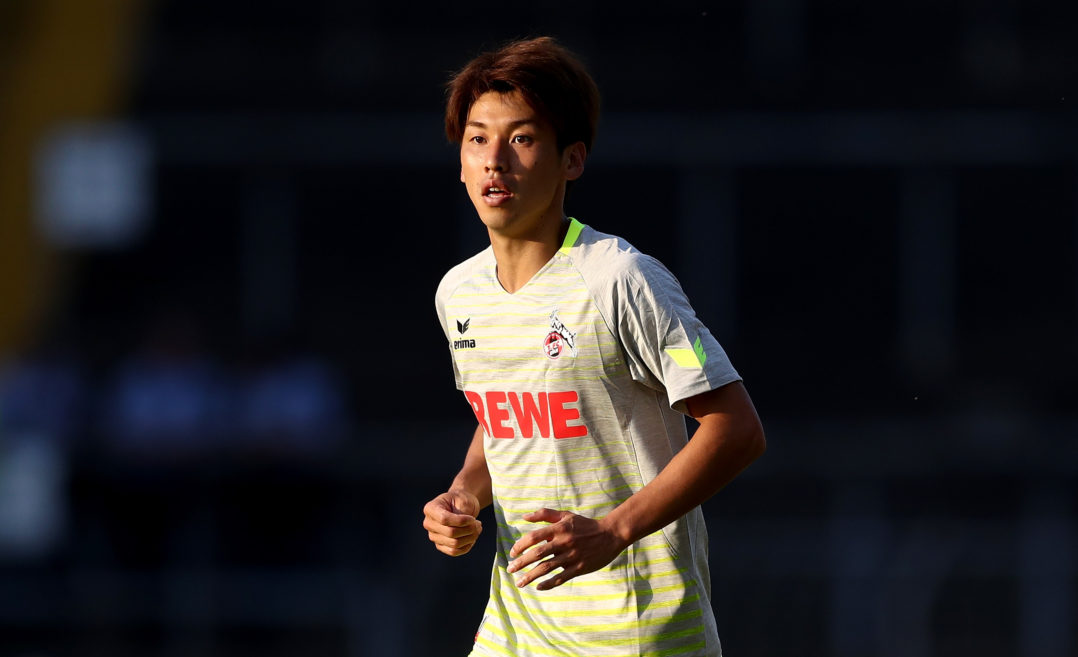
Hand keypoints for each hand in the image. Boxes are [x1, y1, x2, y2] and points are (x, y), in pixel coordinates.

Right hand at [423, 489, 482, 555]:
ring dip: (470, 538)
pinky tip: (472, 539)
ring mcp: (433, 536)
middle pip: (450, 533)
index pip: (444, 519)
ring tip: (477, 529)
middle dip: (469, 529)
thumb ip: (462, 513)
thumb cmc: (461, 501)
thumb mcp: (463, 500)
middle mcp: (429, 523)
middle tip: (478, 524)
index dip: (461, 521)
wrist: (460, 506)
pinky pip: (453, 551)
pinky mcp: (440, 545)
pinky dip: (466, 547)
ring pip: (454, 544)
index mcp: (431, 508)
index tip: (473, 518)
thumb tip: (466, 527)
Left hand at [506, 508, 628, 589]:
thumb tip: (524, 517)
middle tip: (510, 570)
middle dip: (521, 563)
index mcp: (559, 529)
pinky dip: (548, 584)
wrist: (611, 534)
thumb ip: (545, 514)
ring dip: (530, 576)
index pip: (534, 537)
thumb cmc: (585, 524)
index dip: (520, 545)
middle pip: (537, 554)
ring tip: (520, 583)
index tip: (512, 553)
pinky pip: (561, 578)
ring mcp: (572, 556)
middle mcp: (564, 542)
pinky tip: (538, 587)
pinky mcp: (579, 568)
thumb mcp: (566, 515)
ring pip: (547, 568)